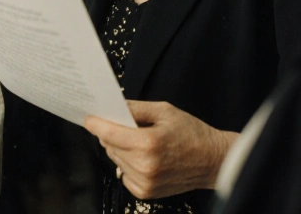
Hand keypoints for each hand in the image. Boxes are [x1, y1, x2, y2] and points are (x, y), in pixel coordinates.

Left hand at [84, 100, 237, 199]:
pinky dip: (128, 164)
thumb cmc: (192, 133)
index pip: (109, 133)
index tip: (88, 118)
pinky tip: (145, 158)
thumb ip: (136, 108)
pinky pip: (123, 174)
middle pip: (109, 146)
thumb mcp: (164, 111)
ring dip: (120, 149)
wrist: (213, 161)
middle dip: (112, 133)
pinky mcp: (146, 193)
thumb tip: (112, 107)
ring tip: (141, 142)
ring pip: (115, 159)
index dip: (95, 124)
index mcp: (148, 143)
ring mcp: (145, 182)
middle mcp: (144, 165)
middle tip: (126, 126)